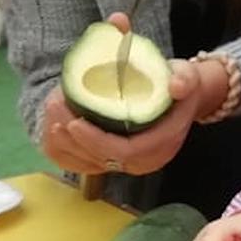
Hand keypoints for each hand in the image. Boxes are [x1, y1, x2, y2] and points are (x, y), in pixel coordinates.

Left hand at [44, 57, 202, 175]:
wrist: (184, 99)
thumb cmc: (181, 85)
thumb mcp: (188, 76)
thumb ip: (185, 80)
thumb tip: (176, 86)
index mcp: (162, 143)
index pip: (125, 151)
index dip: (96, 141)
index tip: (74, 121)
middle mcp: (146, 160)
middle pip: (103, 159)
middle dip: (74, 140)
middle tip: (55, 108)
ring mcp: (131, 164)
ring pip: (91, 163)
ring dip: (66, 144)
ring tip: (52, 115)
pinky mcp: (118, 161)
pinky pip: (87, 163)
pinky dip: (67, 150)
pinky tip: (54, 130)